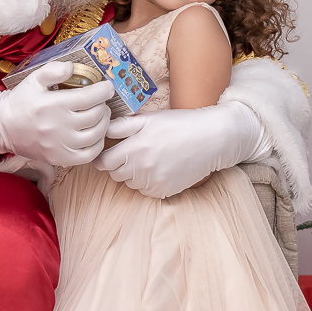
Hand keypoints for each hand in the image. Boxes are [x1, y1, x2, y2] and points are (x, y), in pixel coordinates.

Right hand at [0, 61, 113, 165]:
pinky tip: (94, 134)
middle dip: (104, 105)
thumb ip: (53, 70)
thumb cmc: (21, 101)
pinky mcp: (60, 158)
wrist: (3, 127)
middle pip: (96, 115)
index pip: (90, 97)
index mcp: (54, 104)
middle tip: (101, 100)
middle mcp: (59, 126)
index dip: (104, 90)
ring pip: (96, 134)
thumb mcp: (33, 79)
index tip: (107, 87)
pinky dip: (97, 144)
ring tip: (100, 115)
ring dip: (104, 123)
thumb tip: (72, 67)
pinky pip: (89, 155)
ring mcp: (61, 145)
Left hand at [93, 101, 265, 198]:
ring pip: (129, 183)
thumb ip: (121, 126)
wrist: (211, 139)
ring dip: (131, 174)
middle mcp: (141, 169)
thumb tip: (100, 131)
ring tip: (147, 157)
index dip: (102, 157)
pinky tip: (157, 167)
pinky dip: (146, 182)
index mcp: (134, 148)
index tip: (106, 152)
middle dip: (117, 164)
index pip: (103, 162)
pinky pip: (144, 191)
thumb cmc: (178, 124)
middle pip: (115, 174)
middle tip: (129, 152)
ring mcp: (153, 182)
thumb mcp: (148, 118)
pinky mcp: (164, 191)